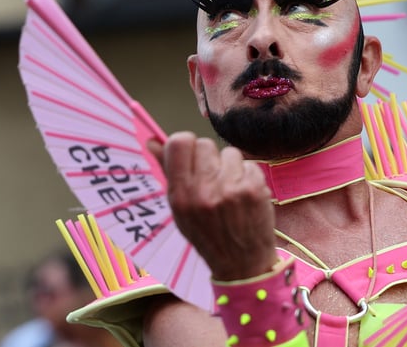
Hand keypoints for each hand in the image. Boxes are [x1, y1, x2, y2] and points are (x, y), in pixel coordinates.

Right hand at [148, 132, 277, 280]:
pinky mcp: (253, 189)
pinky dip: (248, 176)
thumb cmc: (208, 233)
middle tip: (212, 178)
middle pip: (205, 143)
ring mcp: (230, 189)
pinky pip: (249, 164)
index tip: (192, 155)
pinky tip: (245, 196)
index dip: (186, 144)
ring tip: (229, 189)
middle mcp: (203, 191)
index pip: (179, 142)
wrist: (242, 265)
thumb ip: (169, 172)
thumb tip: (152, 141)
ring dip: (230, 166)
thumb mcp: (180, 209)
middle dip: (209, 157)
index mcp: (180, 196)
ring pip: (229, 152)